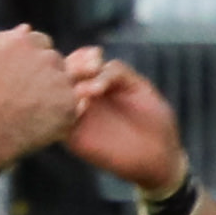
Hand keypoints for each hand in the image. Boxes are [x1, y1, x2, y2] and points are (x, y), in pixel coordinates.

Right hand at [0, 25, 88, 160]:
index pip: (41, 41)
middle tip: (28, 93)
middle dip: (46, 72)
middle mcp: (45, 58)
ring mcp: (60, 81)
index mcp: (23, 42)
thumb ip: (3, 41)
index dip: (33, 59)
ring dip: (57, 90)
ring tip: (34, 106)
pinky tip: (45, 117)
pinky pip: (76, 102)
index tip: (23, 75)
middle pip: (55, 59)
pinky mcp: (71, 104)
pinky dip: (63, 110)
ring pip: (68, 80)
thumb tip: (26, 28)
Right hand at [61, 49, 187, 194]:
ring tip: (87, 90)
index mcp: (95, 84)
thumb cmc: (154, 120)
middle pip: (59, 78)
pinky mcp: (75, 139)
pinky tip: (82, 107)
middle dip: (71, 69)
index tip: (96, 57)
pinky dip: (66, 112)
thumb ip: (118, 72)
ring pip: (54, 99)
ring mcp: (76, 119)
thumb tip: (94, 66)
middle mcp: (80, 100)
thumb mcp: (140, 88)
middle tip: (89, 70)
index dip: (81, 57)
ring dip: (65, 89)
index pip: (74, 63)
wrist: (161, 157)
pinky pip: (58, 124)